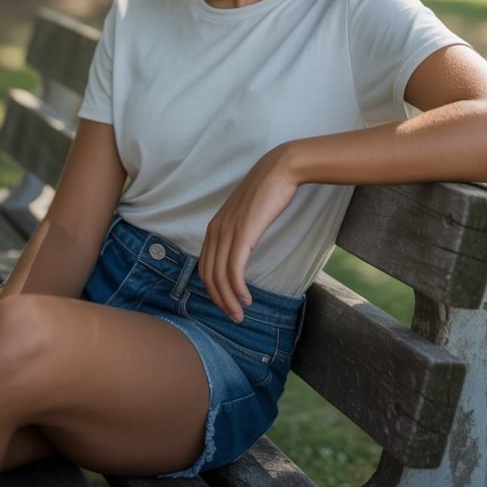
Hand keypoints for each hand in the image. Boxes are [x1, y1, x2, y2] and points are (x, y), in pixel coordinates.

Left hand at [198, 144, 298, 321]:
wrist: (280, 170)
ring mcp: (228, 232)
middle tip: (233, 317)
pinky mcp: (243, 234)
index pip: (205, 266)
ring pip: (220, 276)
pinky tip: (246, 299)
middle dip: (218, 300)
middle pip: (208, 275)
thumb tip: (243, 248)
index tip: (226, 302)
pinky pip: (234, 270)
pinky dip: (237, 289)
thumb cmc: (268, 191)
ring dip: (228, 300)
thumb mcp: (247, 214)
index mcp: (215, 226)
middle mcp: (216, 230)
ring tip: (239, 314)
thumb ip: (239, 230)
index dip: (213, 289)